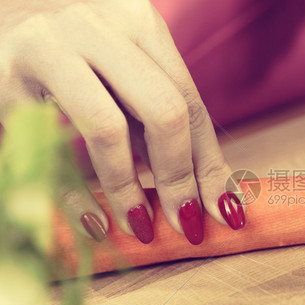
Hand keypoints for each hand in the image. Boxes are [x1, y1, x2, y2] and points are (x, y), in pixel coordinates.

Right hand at [0, 0, 244, 244]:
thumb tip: (209, 186)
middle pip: (163, 111)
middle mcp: (96, 24)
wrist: (0, 16)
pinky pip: (49, 148)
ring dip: (130, 191)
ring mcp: (47, 45)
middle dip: (180, 178)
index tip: (225, 209)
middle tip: (187, 223)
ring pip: (108, 128)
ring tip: (141, 227)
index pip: (189, 102)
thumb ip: (158, 117)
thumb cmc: (74, 53)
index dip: (210, 162)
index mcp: (137, 20)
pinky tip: (96, 222)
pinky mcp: (4, 78)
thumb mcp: (125, 73)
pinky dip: (76, 194)